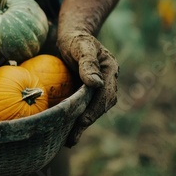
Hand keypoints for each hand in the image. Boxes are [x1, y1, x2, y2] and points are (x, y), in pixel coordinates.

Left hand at [56, 30, 118, 146]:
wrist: (72, 35)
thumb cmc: (75, 38)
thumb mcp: (81, 46)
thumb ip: (87, 63)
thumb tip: (96, 83)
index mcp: (110, 70)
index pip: (105, 95)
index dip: (94, 110)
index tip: (82, 121)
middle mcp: (107, 81)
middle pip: (101, 106)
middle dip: (87, 122)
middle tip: (72, 138)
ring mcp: (98, 87)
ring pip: (93, 109)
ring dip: (82, 125)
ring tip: (69, 140)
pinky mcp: (87, 91)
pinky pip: (84, 107)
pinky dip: (77, 118)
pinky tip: (65, 129)